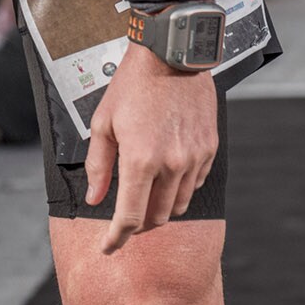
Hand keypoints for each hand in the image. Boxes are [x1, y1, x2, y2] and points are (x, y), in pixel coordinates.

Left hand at [84, 43, 217, 254]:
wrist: (172, 56)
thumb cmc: (133, 85)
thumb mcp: (103, 123)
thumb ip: (99, 166)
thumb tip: (95, 197)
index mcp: (140, 159)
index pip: (131, 218)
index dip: (117, 238)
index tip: (109, 247)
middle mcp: (171, 164)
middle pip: (157, 218)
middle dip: (138, 226)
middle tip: (125, 218)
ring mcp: (194, 158)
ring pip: (178, 205)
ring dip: (160, 209)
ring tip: (145, 196)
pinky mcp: (209, 149)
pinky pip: (195, 184)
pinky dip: (179, 189)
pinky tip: (166, 176)